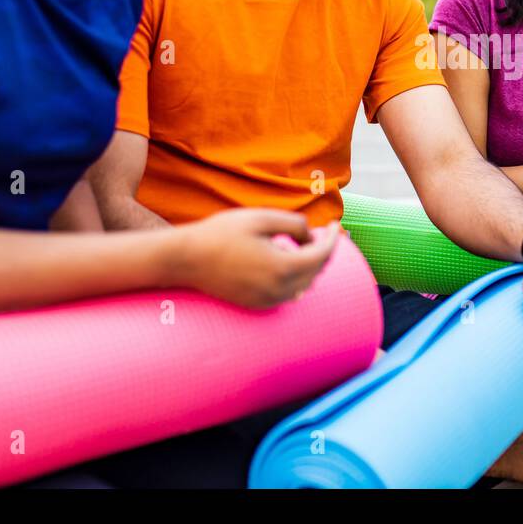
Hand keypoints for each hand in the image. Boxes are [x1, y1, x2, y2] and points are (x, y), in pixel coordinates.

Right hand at [169, 209, 338, 308]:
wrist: (186, 260)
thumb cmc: (222, 233)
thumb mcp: (262, 218)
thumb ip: (295, 224)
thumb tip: (312, 237)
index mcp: (284, 267)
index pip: (322, 255)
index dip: (333, 238)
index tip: (336, 225)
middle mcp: (279, 290)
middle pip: (316, 271)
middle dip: (323, 251)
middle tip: (323, 232)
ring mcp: (268, 301)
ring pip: (304, 285)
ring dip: (309, 265)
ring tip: (303, 245)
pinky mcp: (257, 305)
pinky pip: (288, 293)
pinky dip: (295, 278)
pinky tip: (285, 260)